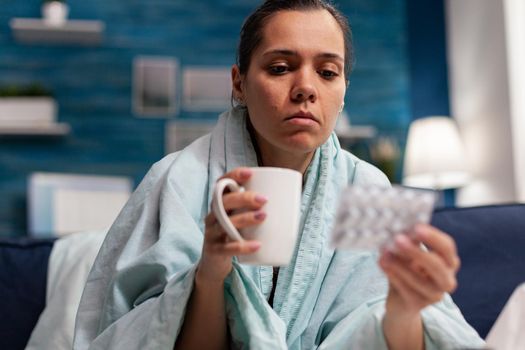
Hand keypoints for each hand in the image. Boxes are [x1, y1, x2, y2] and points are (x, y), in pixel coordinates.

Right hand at [197, 167, 267, 284]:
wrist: (214, 263)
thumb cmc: (234, 235)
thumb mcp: (240, 219)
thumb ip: (256, 209)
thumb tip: (293, 201)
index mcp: (220, 204)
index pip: (221, 184)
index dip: (233, 176)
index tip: (250, 173)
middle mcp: (212, 216)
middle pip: (223, 202)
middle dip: (243, 198)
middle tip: (264, 199)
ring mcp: (212, 233)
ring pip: (224, 223)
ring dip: (245, 218)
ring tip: (263, 217)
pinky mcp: (214, 251)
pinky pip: (227, 248)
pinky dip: (242, 247)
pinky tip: (257, 245)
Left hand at [379, 224, 460, 316]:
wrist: (399, 299)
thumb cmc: (407, 268)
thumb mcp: (408, 252)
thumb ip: (409, 240)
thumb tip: (402, 224)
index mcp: (448, 261)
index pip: (447, 247)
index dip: (433, 237)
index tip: (416, 227)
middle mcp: (447, 279)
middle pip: (437, 266)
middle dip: (416, 252)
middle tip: (398, 239)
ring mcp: (435, 295)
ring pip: (419, 281)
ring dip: (399, 265)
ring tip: (384, 253)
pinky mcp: (419, 305)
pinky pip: (406, 290)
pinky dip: (393, 275)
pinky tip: (382, 263)